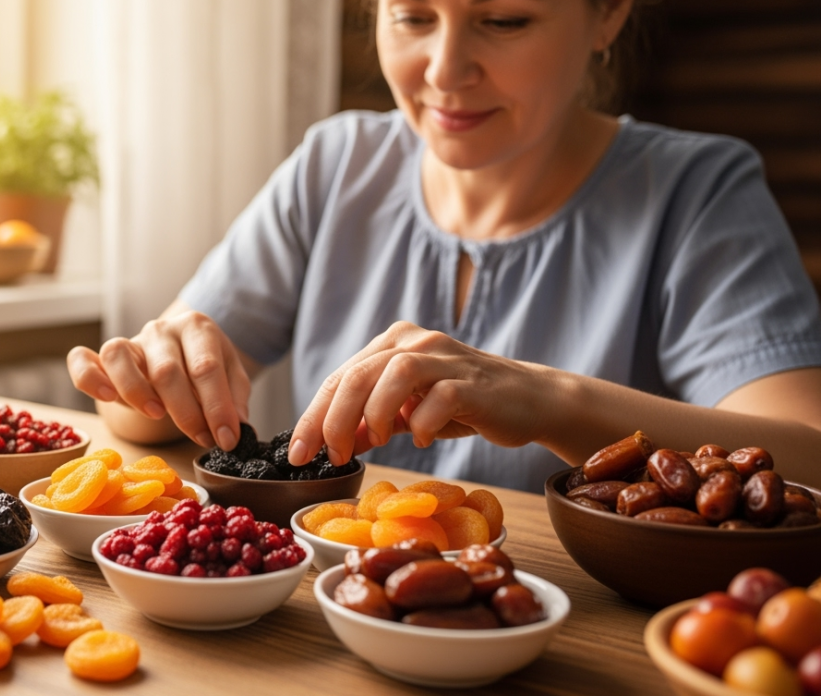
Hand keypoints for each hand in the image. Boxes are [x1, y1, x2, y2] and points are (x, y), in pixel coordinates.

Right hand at [67, 309, 251, 449]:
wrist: (180, 354)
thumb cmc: (204, 368)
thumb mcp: (231, 378)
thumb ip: (235, 400)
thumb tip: (237, 429)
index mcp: (197, 327)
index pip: (206, 368)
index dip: (217, 407)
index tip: (227, 439)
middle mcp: (161, 329)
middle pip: (166, 370)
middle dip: (186, 412)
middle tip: (201, 439)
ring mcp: (131, 341)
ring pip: (119, 357)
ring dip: (137, 391)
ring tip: (157, 415)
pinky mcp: (103, 358)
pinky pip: (83, 360)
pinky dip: (90, 378)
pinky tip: (107, 398)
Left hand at [289, 321, 553, 465]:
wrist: (529, 399)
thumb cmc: (463, 404)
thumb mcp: (407, 413)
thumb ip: (369, 422)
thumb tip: (332, 443)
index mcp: (392, 344)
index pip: (340, 378)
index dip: (313, 417)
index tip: (297, 455)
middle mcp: (415, 342)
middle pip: (359, 374)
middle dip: (333, 420)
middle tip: (329, 457)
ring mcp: (446, 358)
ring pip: (395, 374)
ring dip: (375, 413)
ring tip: (375, 442)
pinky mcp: (474, 381)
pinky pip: (440, 396)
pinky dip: (423, 421)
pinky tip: (421, 438)